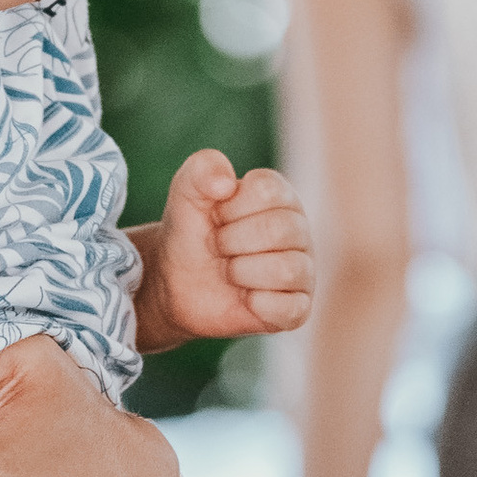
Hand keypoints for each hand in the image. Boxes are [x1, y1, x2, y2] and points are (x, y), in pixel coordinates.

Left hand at [135, 150, 313, 351]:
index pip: (268, 191)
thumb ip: (203, 168)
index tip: (215, 217)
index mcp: (281, 195)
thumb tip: (227, 182)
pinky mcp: (297, 307)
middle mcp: (299, 229)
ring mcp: (303, 269)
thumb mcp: (186, 191)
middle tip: (218, 247)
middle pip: (279, 230)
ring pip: (287, 269)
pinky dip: (258, 304)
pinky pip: (290, 308)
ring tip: (230, 271)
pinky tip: (244, 297)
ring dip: (242, 272)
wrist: (174, 281)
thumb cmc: (190, 231)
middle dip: (232, 241)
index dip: (230, 208)